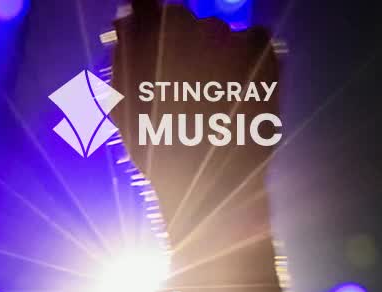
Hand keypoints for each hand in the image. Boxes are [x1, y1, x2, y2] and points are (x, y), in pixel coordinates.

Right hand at [109, 0, 281, 280]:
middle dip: (180, 42)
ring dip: (214, 51)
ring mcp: (225, 36)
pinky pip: (254, 35)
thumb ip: (122, 60)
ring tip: (213, 94)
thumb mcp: (123, 110)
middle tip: (183, 83)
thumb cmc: (158, 151)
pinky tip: (240, 85)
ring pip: (217, 29)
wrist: (211, 183)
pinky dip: (249, 53)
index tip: (150, 42)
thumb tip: (126, 20)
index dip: (145, 21)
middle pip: (181, 17)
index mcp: (144, 43)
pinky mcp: (259, 48)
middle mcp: (183, 29)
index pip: (143, 5)